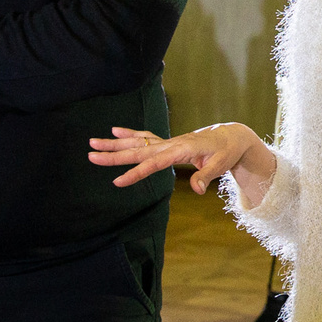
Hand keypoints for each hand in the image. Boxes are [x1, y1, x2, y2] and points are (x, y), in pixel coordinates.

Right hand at [88, 123, 271, 193]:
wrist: (230, 135)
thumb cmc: (226, 151)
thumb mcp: (220, 165)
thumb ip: (206, 177)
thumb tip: (196, 190)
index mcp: (180, 150)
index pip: (153, 164)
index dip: (135, 173)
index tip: (117, 181)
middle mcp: (170, 144)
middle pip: (137, 150)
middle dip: (113, 155)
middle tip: (90, 157)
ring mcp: (167, 142)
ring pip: (136, 142)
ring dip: (114, 143)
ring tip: (92, 143)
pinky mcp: (167, 143)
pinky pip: (144, 137)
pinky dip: (129, 134)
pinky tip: (114, 131)